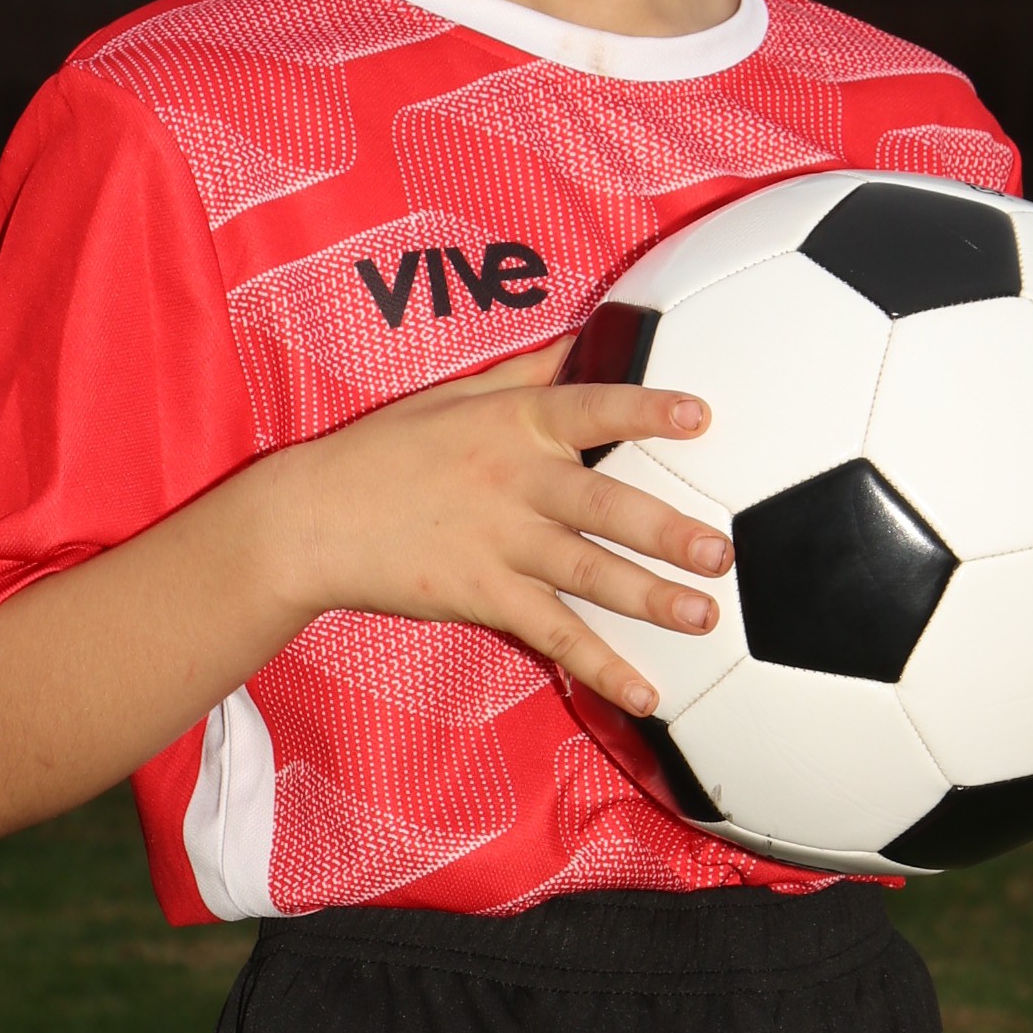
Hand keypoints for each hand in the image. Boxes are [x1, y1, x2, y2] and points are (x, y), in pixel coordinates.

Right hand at [275, 342, 730, 716]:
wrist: (309, 518)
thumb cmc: (384, 452)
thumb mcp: (454, 396)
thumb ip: (527, 374)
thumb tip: (587, 339)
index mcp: (513, 422)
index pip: (592, 408)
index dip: (647, 411)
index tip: (701, 416)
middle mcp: (513, 479)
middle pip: (603, 503)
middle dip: (666, 528)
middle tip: (722, 550)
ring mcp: (498, 542)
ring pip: (587, 572)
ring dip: (650, 597)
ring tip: (705, 616)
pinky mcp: (480, 595)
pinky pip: (553, 635)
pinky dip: (601, 666)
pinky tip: (646, 693)